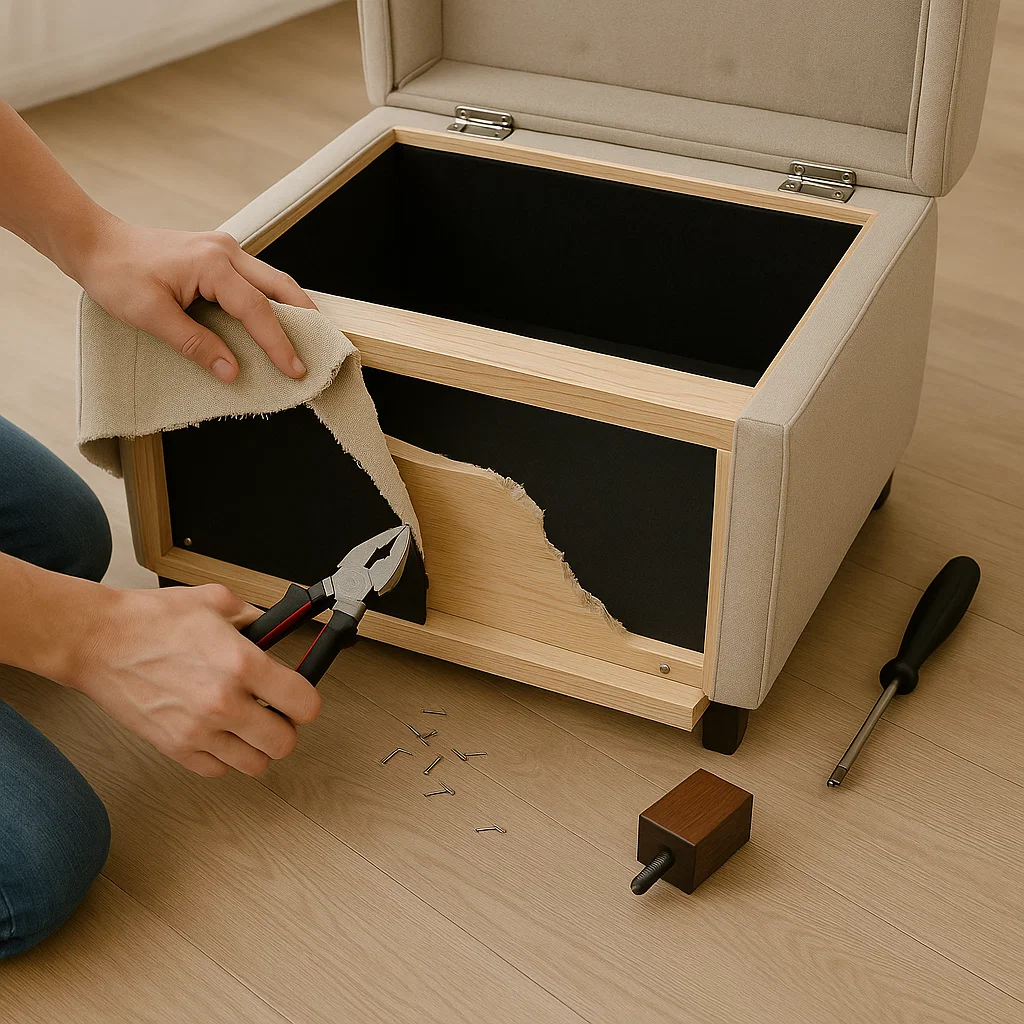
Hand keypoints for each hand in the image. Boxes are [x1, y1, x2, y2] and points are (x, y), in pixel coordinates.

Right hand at [66, 583, 321, 776]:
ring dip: (257, 746)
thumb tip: (275, 630)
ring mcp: (198, 731)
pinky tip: (220, 734)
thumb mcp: (216, 601)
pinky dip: (224, 757)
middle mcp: (224, 704)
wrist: (98, 641)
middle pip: (284, 742)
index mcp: (242, 664)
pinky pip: (217, 770)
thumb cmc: (151, 620)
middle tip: (276, 713)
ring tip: (248, 725)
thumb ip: (255, 619)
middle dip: (286, 727)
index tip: (300, 697)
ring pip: (254, 764)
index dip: (307, 701)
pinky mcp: (174, 748)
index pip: (304, 704)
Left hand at [74, 216, 316, 382]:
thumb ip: (196, 344)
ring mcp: (224, 249)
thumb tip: (232, 372)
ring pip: (272, 280)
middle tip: (321, 349)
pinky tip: (276, 320)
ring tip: (307, 338)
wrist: (95, 244)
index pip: (257, 309)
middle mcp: (225, 251)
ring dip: (291, 309)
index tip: (296, 370)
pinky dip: (271, 301)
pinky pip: (255, 279)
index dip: (278, 344)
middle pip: (280, 286)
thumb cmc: (117, 276)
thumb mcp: (151, 317)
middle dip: (304, 319)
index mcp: (211, 264)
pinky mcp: (217, 255)